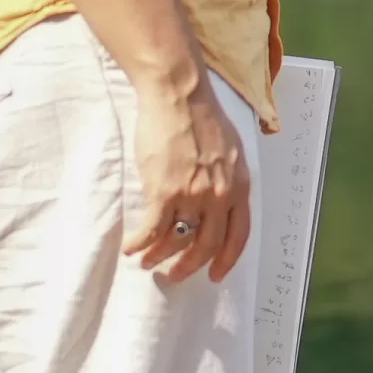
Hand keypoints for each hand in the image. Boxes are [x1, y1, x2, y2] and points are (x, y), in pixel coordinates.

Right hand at [125, 73, 252, 283]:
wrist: (179, 96)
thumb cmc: (202, 118)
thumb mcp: (231, 150)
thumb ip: (229, 178)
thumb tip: (222, 201)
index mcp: (240, 185)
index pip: (239, 235)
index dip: (226, 259)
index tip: (215, 275)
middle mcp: (220, 195)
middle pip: (207, 245)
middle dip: (188, 266)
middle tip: (174, 275)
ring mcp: (192, 195)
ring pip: (176, 241)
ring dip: (159, 257)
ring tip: (147, 263)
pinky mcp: (164, 192)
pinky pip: (152, 230)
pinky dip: (140, 244)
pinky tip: (132, 248)